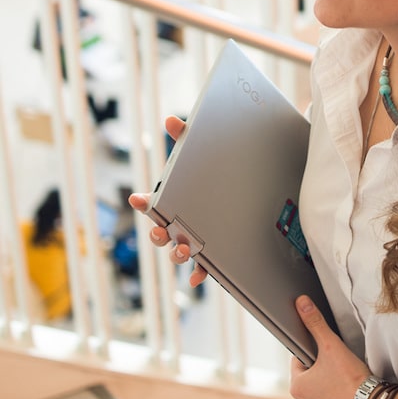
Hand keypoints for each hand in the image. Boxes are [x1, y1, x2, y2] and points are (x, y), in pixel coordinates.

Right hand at [127, 116, 207, 286]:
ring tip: (183, 250)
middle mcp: (184, 222)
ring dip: (177, 253)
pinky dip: (197, 274)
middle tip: (162, 232)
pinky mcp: (215, 254)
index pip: (154, 203)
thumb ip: (187, 138)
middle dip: (159, 234)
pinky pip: (203, 268)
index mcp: (179, 199)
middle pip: (162, 232)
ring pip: (179, 251)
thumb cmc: (222, 172)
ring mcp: (197, 239)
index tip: (138, 199)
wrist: (259, 187)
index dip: (144, 203)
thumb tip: (170, 120)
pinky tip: (196, 278)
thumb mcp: (205, 155)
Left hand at [288, 295, 369, 398]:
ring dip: (329, 385)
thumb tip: (301, 304)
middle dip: (321, 369)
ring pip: (320, 392)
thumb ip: (315, 323)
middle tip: (338, 363)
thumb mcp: (331, 345)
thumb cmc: (349, 377)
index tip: (326, 350)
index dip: (312, 351)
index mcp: (297, 387)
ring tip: (345, 377)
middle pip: (309, 377)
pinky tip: (350, 391)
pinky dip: (338, 398)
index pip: (298, 361)